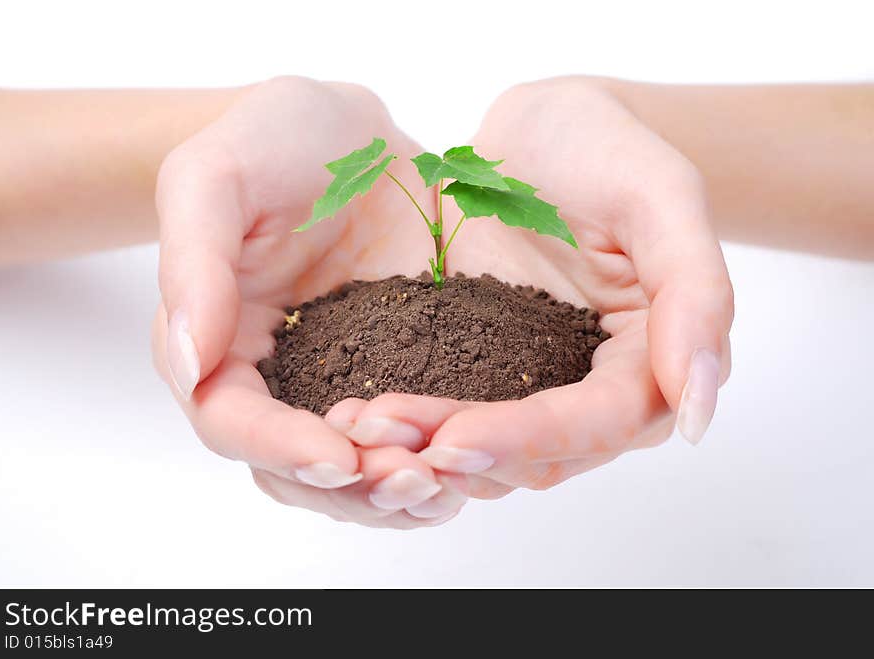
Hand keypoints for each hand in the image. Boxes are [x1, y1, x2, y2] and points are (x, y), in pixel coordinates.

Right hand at [152, 77, 465, 527]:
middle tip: (411, 481)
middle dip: (349, 488)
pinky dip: (436, 464)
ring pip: (354, 473)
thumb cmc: (273, 140)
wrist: (353, 136)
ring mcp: (341, 383)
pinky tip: (474, 468)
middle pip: (296, 469)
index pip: (232, 420)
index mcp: (219, 342)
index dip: (279, 447)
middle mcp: (277, 378)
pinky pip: (411, 440)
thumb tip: (189, 363)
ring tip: (447, 489)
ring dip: (395, 495)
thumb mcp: (217, 176)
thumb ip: (193, 263)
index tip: (337, 456)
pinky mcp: (401, 374)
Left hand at [326, 77, 733, 498]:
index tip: (454, 441)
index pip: (597, 423)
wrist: (544, 134)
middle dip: (456, 451)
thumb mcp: (662, 196)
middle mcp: (589, 389)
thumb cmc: (610, 149)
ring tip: (351, 430)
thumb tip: (699, 409)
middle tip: (378, 437)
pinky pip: (442, 410)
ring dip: (418, 448)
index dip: (528, 439)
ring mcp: (528, 383)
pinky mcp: (476, 366)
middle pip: (532, 452)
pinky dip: (403, 419)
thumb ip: (696, 294)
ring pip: (483, 446)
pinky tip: (347, 409)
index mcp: (648, 361)